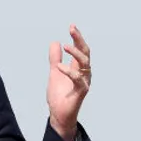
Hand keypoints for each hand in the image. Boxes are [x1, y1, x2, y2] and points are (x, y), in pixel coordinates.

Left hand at [45, 24, 91, 140]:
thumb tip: (55, 42)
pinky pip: (78, 79)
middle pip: (85, 53)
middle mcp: (84, 73)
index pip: (80, 50)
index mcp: (78, 68)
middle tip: (72, 29)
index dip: (77, 38)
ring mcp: (84, 82)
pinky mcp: (81, 91)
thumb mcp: (54, 73)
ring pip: (85, 63)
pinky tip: (58, 67)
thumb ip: (55, 59)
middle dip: (79, 40)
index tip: (72, 26)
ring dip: (75, 53)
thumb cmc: (59, 95)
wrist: (58, 114)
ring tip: (64, 46)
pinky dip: (68, 72)